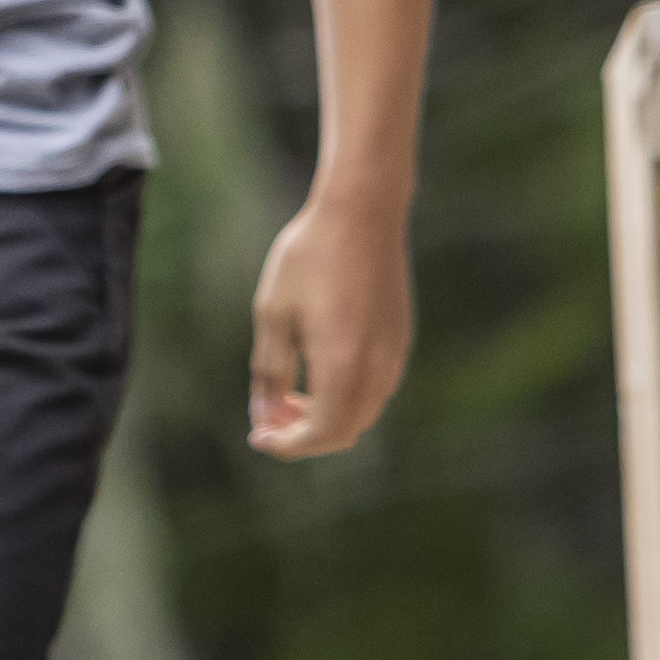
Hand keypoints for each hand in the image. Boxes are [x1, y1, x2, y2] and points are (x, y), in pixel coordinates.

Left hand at [247, 185, 413, 457]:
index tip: (258, 437)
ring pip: (362, 413)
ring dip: (326, 416)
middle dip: (304, 435)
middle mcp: (379, 369)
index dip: (288, 445)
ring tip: (287, 393)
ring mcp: (396, 355)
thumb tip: (264, 417)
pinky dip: (345, 397)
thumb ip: (269, 371)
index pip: (322, 435)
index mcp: (344, 366)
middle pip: (345, 432)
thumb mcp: (273, 314)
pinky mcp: (401, 339)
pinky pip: (375, 389)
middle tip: (267, 415)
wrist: (362, 213)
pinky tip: (317, 369)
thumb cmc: (308, 258)